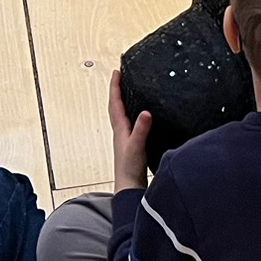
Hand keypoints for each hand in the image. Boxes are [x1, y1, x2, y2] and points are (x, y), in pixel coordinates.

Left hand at [108, 71, 152, 192]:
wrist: (129, 189)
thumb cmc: (129, 170)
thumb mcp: (137, 147)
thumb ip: (141, 130)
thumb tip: (146, 112)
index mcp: (120, 129)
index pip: (115, 103)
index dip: (115, 87)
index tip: (116, 72)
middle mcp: (121, 132)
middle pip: (116, 106)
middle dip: (117, 90)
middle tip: (120, 76)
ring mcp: (126, 138)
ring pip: (122, 114)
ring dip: (123, 101)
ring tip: (128, 90)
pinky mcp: (133, 144)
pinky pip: (130, 123)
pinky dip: (133, 114)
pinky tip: (140, 117)